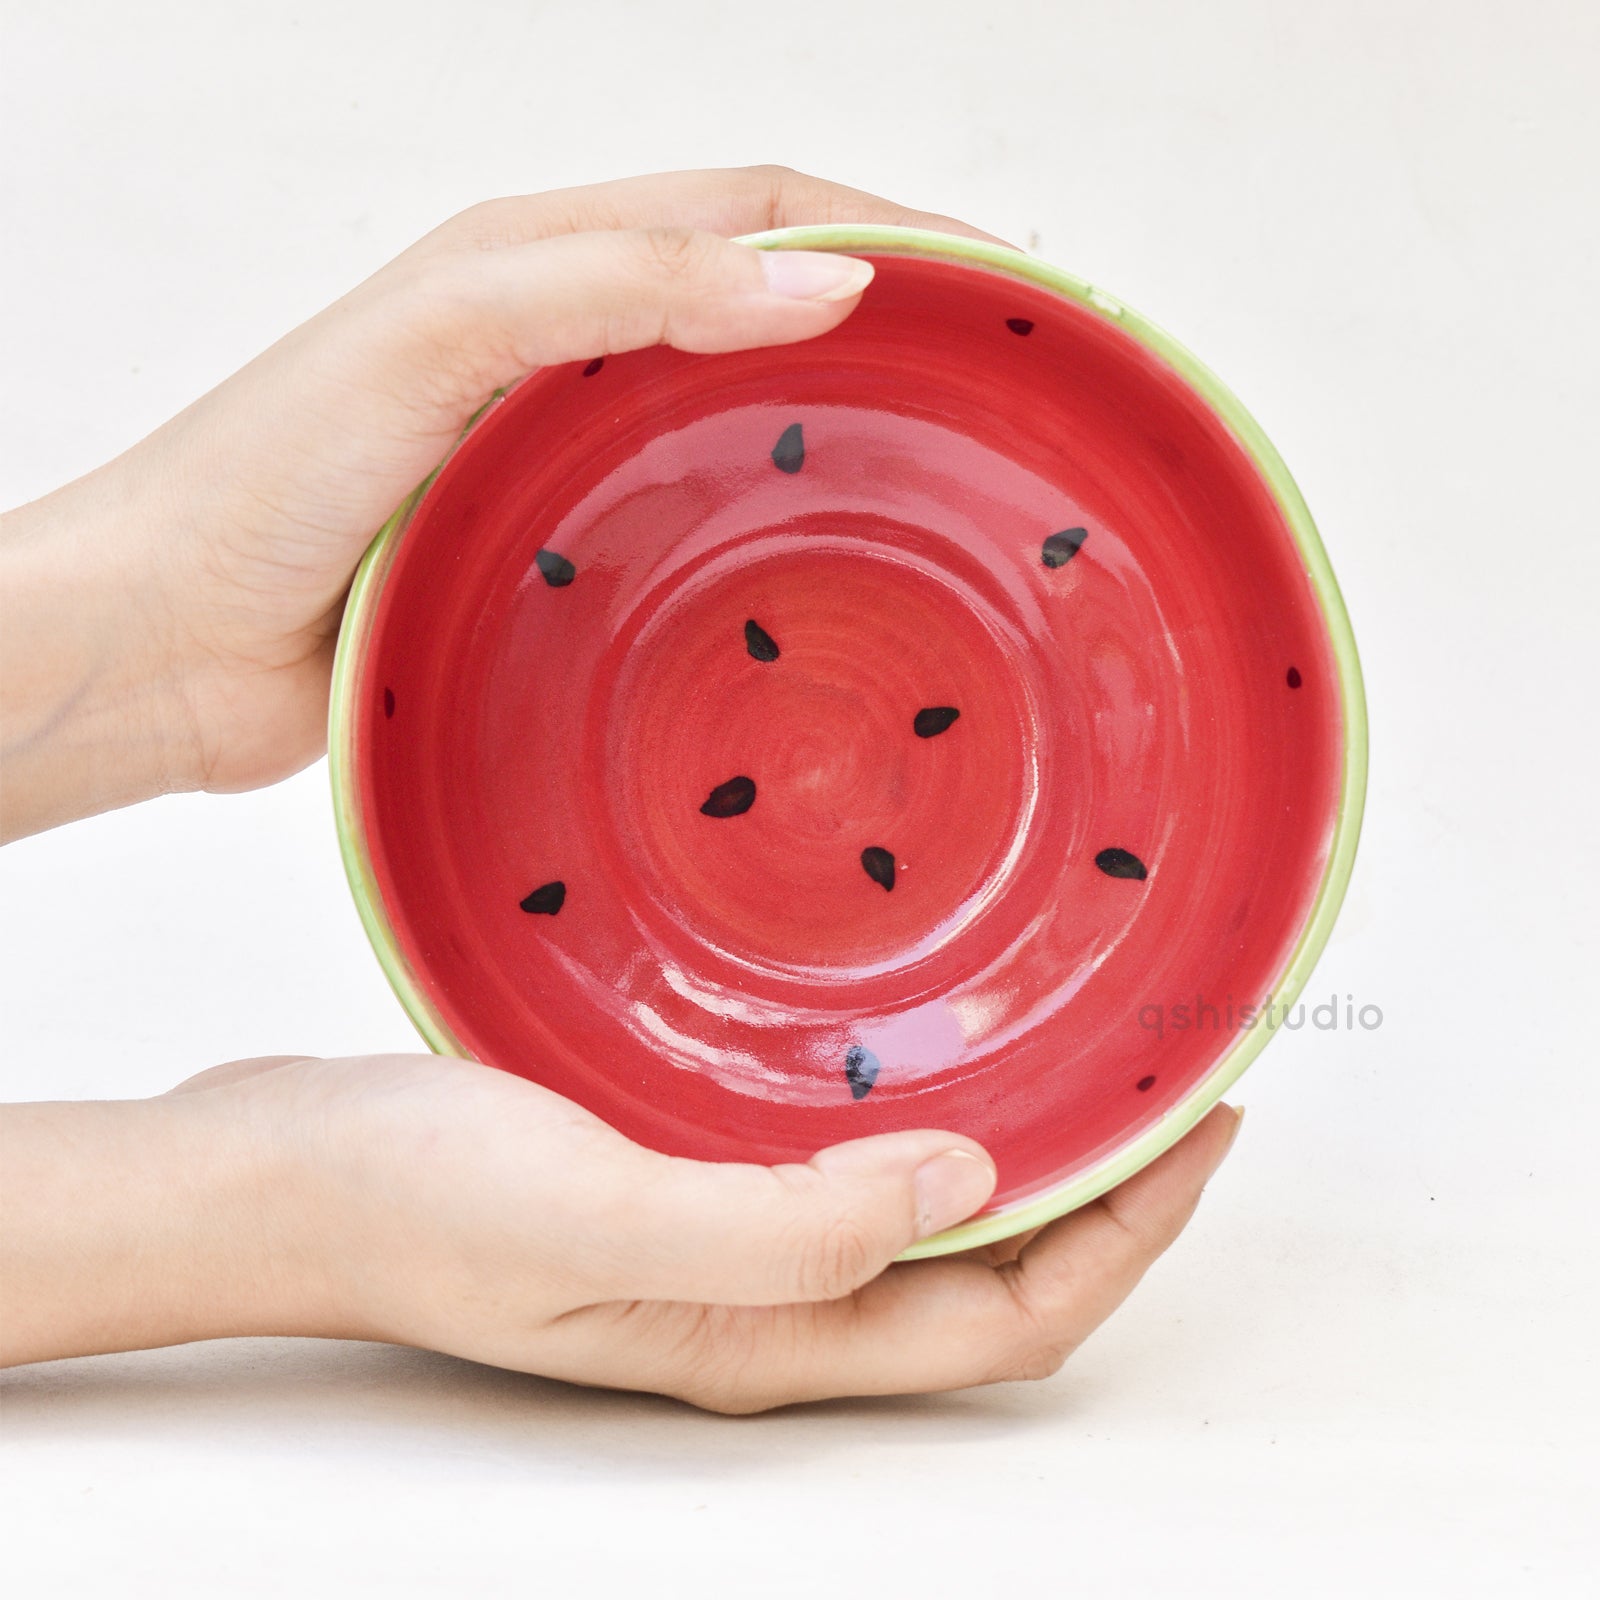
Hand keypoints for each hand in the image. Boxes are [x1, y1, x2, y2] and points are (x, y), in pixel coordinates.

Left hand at [0, 165, 1002, 839]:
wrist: (170, 640)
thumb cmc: (268, 475)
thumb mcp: (443, 334)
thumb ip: (623, 287)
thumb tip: (827, 279)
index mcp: (548, 258)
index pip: (759, 207)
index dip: (891, 230)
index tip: (1002, 284)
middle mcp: (571, 348)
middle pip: (770, 310)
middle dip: (894, 330)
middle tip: (1002, 390)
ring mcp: (571, 458)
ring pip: (740, 427)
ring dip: (840, 440)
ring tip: (945, 486)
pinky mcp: (560, 557)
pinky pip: (691, 530)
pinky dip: (766, 540)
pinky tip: (818, 584)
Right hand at [1, 1054, 1240, 1410]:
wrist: (277, 1168)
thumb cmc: (408, 1198)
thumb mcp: (592, 1215)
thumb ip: (781, 1227)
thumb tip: (972, 1186)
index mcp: (767, 1335)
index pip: (1008, 1318)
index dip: (1130, 1232)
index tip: (1207, 1123)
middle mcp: (767, 1298)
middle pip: (992, 1276)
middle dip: (1109, 1192)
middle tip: (1179, 1084)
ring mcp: (726, 1237)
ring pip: (930, 1215)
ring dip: (1024, 1146)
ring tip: (1086, 1051)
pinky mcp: (684, 1168)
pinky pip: (850, 1155)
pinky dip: (921, 1108)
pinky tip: (919, 1034)